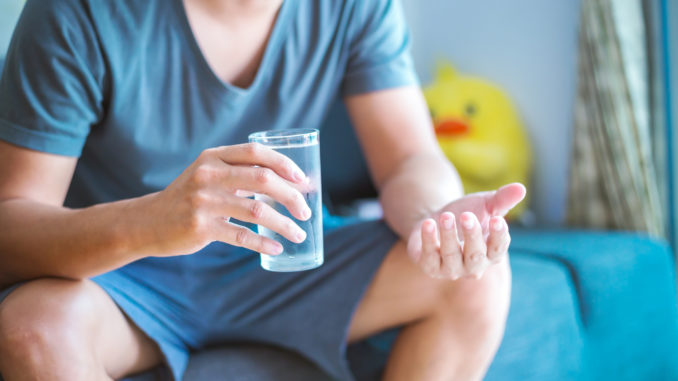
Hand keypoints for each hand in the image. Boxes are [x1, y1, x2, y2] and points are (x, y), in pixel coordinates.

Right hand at [143, 143, 311, 256]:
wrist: (148, 222)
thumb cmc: (189, 197)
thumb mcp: (208, 175)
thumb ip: (240, 172)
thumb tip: (289, 183)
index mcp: (213, 158)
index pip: (256, 152)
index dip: (284, 164)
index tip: (303, 180)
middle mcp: (208, 175)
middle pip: (263, 180)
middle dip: (291, 196)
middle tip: (306, 212)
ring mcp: (203, 202)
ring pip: (257, 210)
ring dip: (284, 224)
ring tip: (299, 234)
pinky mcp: (200, 228)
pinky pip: (242, 236)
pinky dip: (264, 243)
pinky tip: (277, 247)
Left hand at [407, 183, 525, 279]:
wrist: (435, 220)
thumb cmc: (465, 214)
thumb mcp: (484, 204)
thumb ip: (502, 199)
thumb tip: (521, 188)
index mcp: (491, 253)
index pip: (498, 248)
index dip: (498, 236)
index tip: (497, 219)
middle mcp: (473, 266)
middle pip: (475, 256)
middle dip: (472, 236)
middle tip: (467, 216)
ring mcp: (451, 269)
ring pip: (452, 256)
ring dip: (449, 235)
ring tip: (446, 216)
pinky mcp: (430, 267)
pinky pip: (429, 258)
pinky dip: (429, 241)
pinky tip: (428, 224)